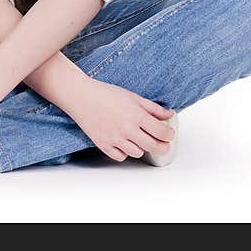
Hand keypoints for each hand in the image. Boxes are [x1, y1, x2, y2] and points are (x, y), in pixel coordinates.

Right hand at [61, 77, 175, 161]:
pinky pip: (121, 157)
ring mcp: (115, 139)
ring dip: (142, 147)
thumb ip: (152, 108)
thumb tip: (168, 115)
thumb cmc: (105, 94)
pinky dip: (125, 152)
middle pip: (153, 146)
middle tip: (163, 144)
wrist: (81, 96)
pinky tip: (124, 142)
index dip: (169, 135)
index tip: (169, 134)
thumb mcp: (133, 96)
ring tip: (139, 139)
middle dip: (162, 146)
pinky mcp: (103, 145)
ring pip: (138, 153)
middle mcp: (127, 129)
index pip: (162, 132)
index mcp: (136, 115)